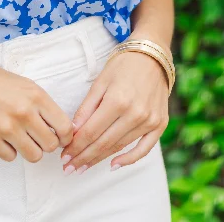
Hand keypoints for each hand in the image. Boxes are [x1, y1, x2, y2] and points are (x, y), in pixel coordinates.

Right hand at [0, 59, 74, 162]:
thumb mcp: (25, 85)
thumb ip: (43, 105)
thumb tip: (59, 127)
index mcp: (36, 96)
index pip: (64, 127)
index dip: (65, 136)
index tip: (61, 137)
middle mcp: (24, 113)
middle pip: (51, 145)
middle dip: (46, 142)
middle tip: (37, 136)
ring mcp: (6, 128)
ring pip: (34, 156)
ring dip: (30, 149)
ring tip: (21, 137)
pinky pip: (11, 157)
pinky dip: (9, 150)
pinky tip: (3, 136)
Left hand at [59, 50, 169, 172]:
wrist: (152, 56)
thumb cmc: (122, 65)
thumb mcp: (100, 82)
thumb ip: (86, 108)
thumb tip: (72, 132)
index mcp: (117, 100)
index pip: (91, 132)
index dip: (75, 147)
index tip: (64, 156)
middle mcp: (135, 113)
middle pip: (104, 143)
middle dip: (84, 157)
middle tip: (69, 167)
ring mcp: (149, 121)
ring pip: (119, 147)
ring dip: (100, 159)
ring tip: (83, 167)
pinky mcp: (160, 124)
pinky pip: (144, 149)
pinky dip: (129, 159)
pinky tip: (113, 165)